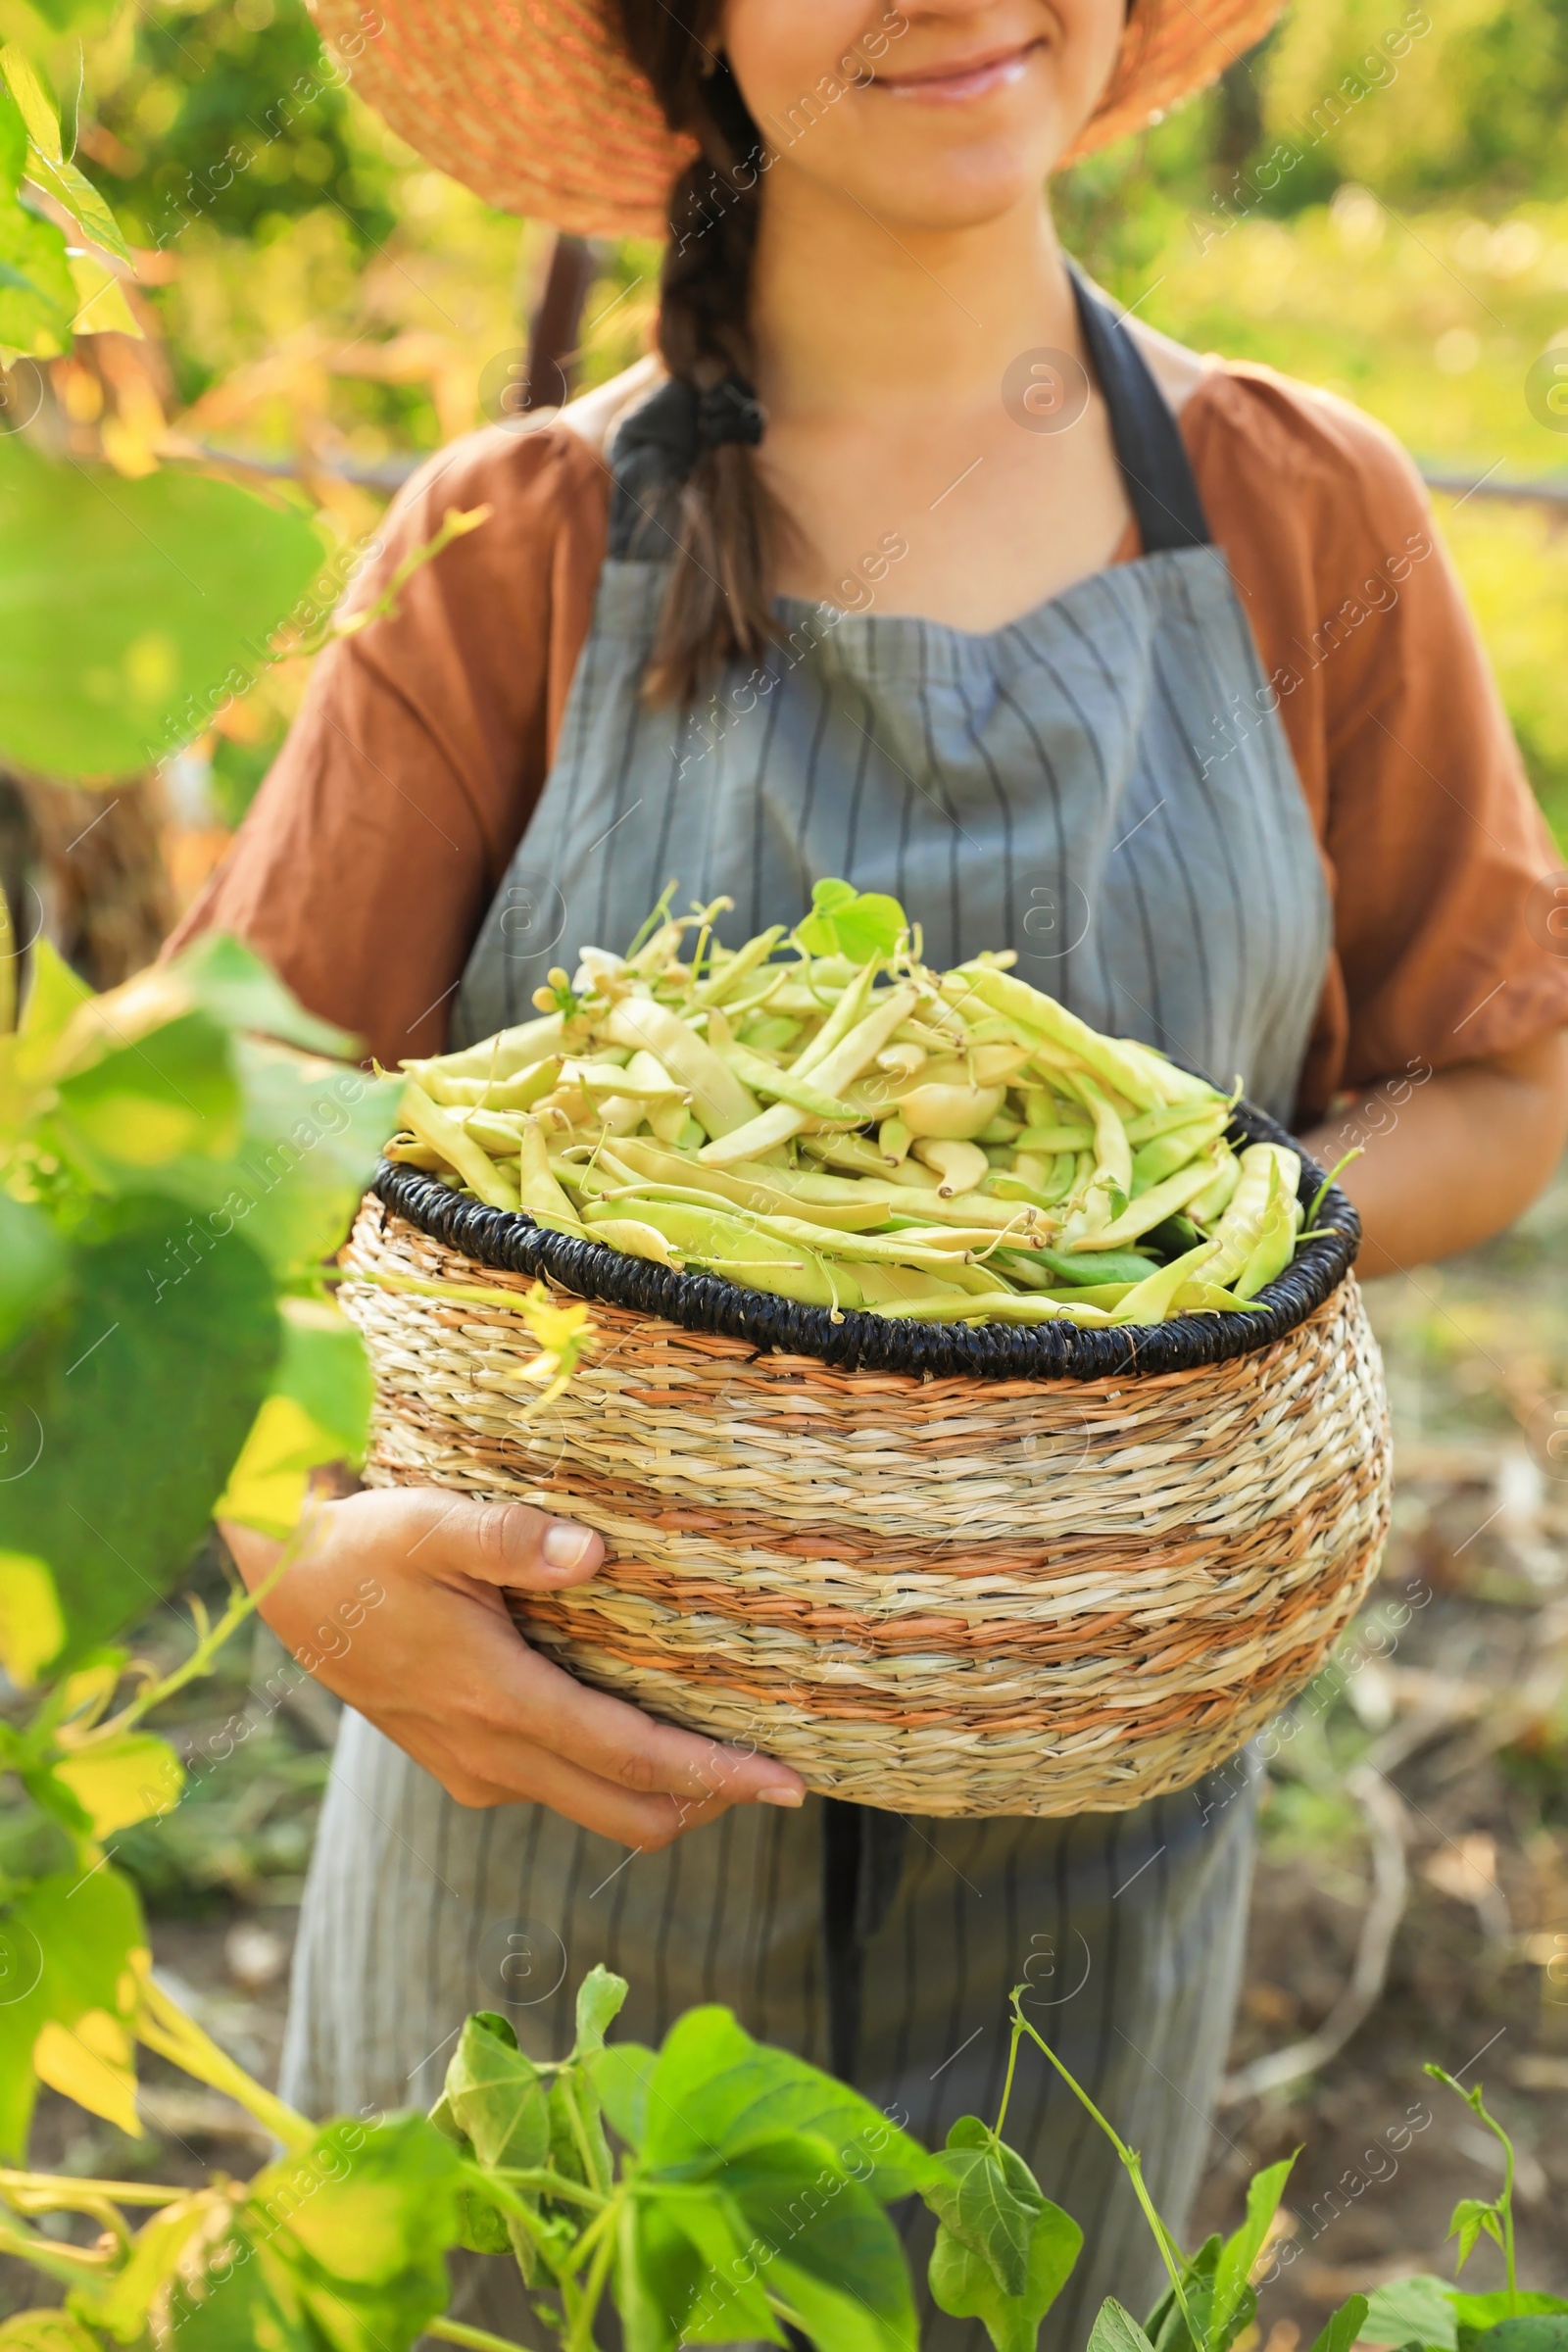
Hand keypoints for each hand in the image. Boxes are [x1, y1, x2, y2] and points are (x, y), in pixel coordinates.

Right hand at [221, 1487, 804, 1848]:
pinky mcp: (459, 1762)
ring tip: (723, 1750)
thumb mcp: (432, 1523)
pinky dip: (612, 1777)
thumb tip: (593, 1551)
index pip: (632, 1759)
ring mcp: (473, 1767)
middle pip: (628, 1812)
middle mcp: (491, 1753)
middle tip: (778, 1775)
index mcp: (498, 1700)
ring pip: (593, 1806)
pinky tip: (636, 1728)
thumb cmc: (363, 1543)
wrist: (283, 1580)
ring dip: (661, 1792)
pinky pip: (557, 1788)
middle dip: (709, 1801)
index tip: (788, 1783)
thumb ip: (512, 1539)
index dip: (715, 1776)